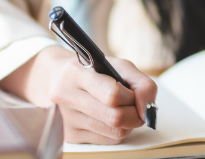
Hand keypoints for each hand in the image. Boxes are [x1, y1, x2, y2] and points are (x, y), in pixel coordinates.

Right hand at [0, 46, 157, 143]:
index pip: (113, 94)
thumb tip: (149, 110)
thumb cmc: (92, 70)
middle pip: (115, 118)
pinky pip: (107, 140)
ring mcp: (65, 118)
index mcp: (75, 73)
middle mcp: (65, 96)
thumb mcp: (117, 65)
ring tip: (122, 110)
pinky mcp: (69, 135)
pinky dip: (116, 131)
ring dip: (128, 124)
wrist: (55, 78)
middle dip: (135, 115)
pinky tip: (108, 118)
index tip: (133, 94)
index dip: (131, 97)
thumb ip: (141, 83)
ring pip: (115, 133)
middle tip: (135, 107)